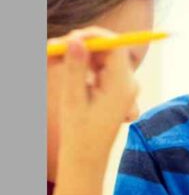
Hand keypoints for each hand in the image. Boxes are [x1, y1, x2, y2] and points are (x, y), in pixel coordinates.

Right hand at [53, 29, 138, 176]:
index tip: (69, 37)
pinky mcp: (116, 89)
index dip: (92, 36)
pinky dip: (83, 66)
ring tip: (53, 59)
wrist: (86, 158)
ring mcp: (124, 86)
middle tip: (54, 48)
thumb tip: (76, 39)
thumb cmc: (79, 132)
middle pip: (108, 50)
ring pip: (101, 58)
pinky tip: (62, 68)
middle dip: (81, 45)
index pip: (114, 46)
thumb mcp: (73, 98)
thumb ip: (75, 67)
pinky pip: (100, 68)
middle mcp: (129, 82)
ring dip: (79, 55)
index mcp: (123, 84)